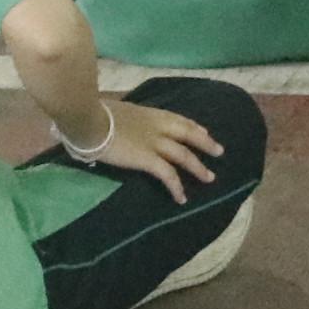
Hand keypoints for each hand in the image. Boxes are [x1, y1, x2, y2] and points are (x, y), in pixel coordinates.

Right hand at [77, 96, 226, 202]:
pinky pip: (168, 175)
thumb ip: (124, 117)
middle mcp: (158, 126)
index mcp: (151, 113)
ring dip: (198, 168)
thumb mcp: (117, 110)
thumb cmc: (95, 113)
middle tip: (219, 151)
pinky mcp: (147, 159)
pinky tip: (181, 198)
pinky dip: (176, 187)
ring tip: (209, 178)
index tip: (204, 131)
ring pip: (184, 156)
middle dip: (206, 143)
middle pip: (189, 134)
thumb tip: (117, 120)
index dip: (193, 126)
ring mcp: (155, 142)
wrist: (89, 119)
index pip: (179, 119)